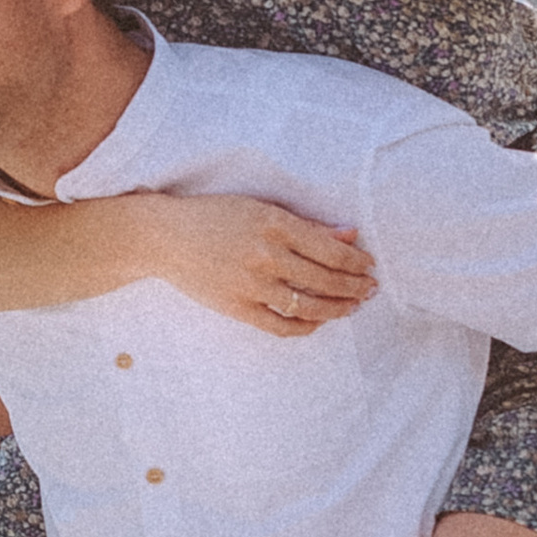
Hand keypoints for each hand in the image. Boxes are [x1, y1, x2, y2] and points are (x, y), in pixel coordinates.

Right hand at [138, 194, 376, 336]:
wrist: (165, 237)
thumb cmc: (214, 216)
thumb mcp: (261, 209)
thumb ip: (306, 225)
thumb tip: (349, 235)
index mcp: (276, 224)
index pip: (331, 251)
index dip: (356, 262)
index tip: (369, 266)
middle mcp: (267, 255)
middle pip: (326, 279)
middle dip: (355, 287)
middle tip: (371, 290)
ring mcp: (252, 284)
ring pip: (309, 305)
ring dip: (337, 308)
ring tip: (352, 307)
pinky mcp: (238, 307)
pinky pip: (280, 325)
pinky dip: (304, 327)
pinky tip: (317, 322)